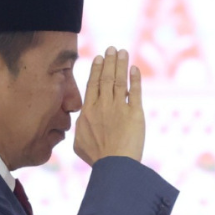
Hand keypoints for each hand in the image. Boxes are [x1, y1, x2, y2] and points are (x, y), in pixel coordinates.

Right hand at [74, 47, 144, 165]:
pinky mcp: (135, 113)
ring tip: (122, 52)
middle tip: (112, 48)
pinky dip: (135, 79)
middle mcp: (103, 105)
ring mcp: (119, 108)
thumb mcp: (79, 143)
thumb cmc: (97, 158)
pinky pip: (135, 92)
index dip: (96, 69)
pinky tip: (134, 69)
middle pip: (105, 78)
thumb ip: (80, 128)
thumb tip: (80, 123)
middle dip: (109, 61)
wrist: (114, 165)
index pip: (92, 84)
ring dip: (121, 65)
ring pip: (118, 81)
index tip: (99, 58)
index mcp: (88, 111)